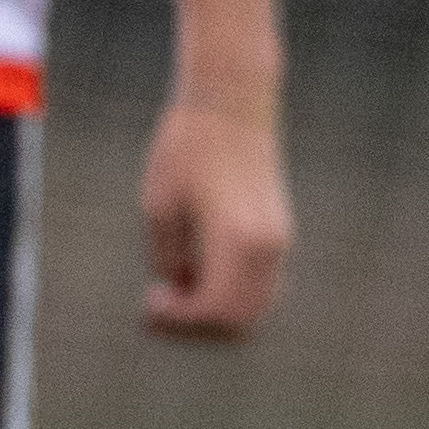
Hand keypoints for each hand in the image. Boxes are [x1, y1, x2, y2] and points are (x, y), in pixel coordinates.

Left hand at [140, 97, 290, 335]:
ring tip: (174, 295)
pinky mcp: (279, 231)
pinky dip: (232, 295)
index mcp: (237, 241)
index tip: (149, 304)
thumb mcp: (161, 205)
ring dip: (217, 313)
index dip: (179, 320)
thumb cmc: (188, 146)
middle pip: (240, 320)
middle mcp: (268, 247)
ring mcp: (280, 241)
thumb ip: (167, 257)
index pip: (214, 310)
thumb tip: (172, 291)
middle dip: (198, 326)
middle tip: (158, 311)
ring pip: (256, 307)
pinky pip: (262, 285)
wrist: (231, 103)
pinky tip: (195, 277)